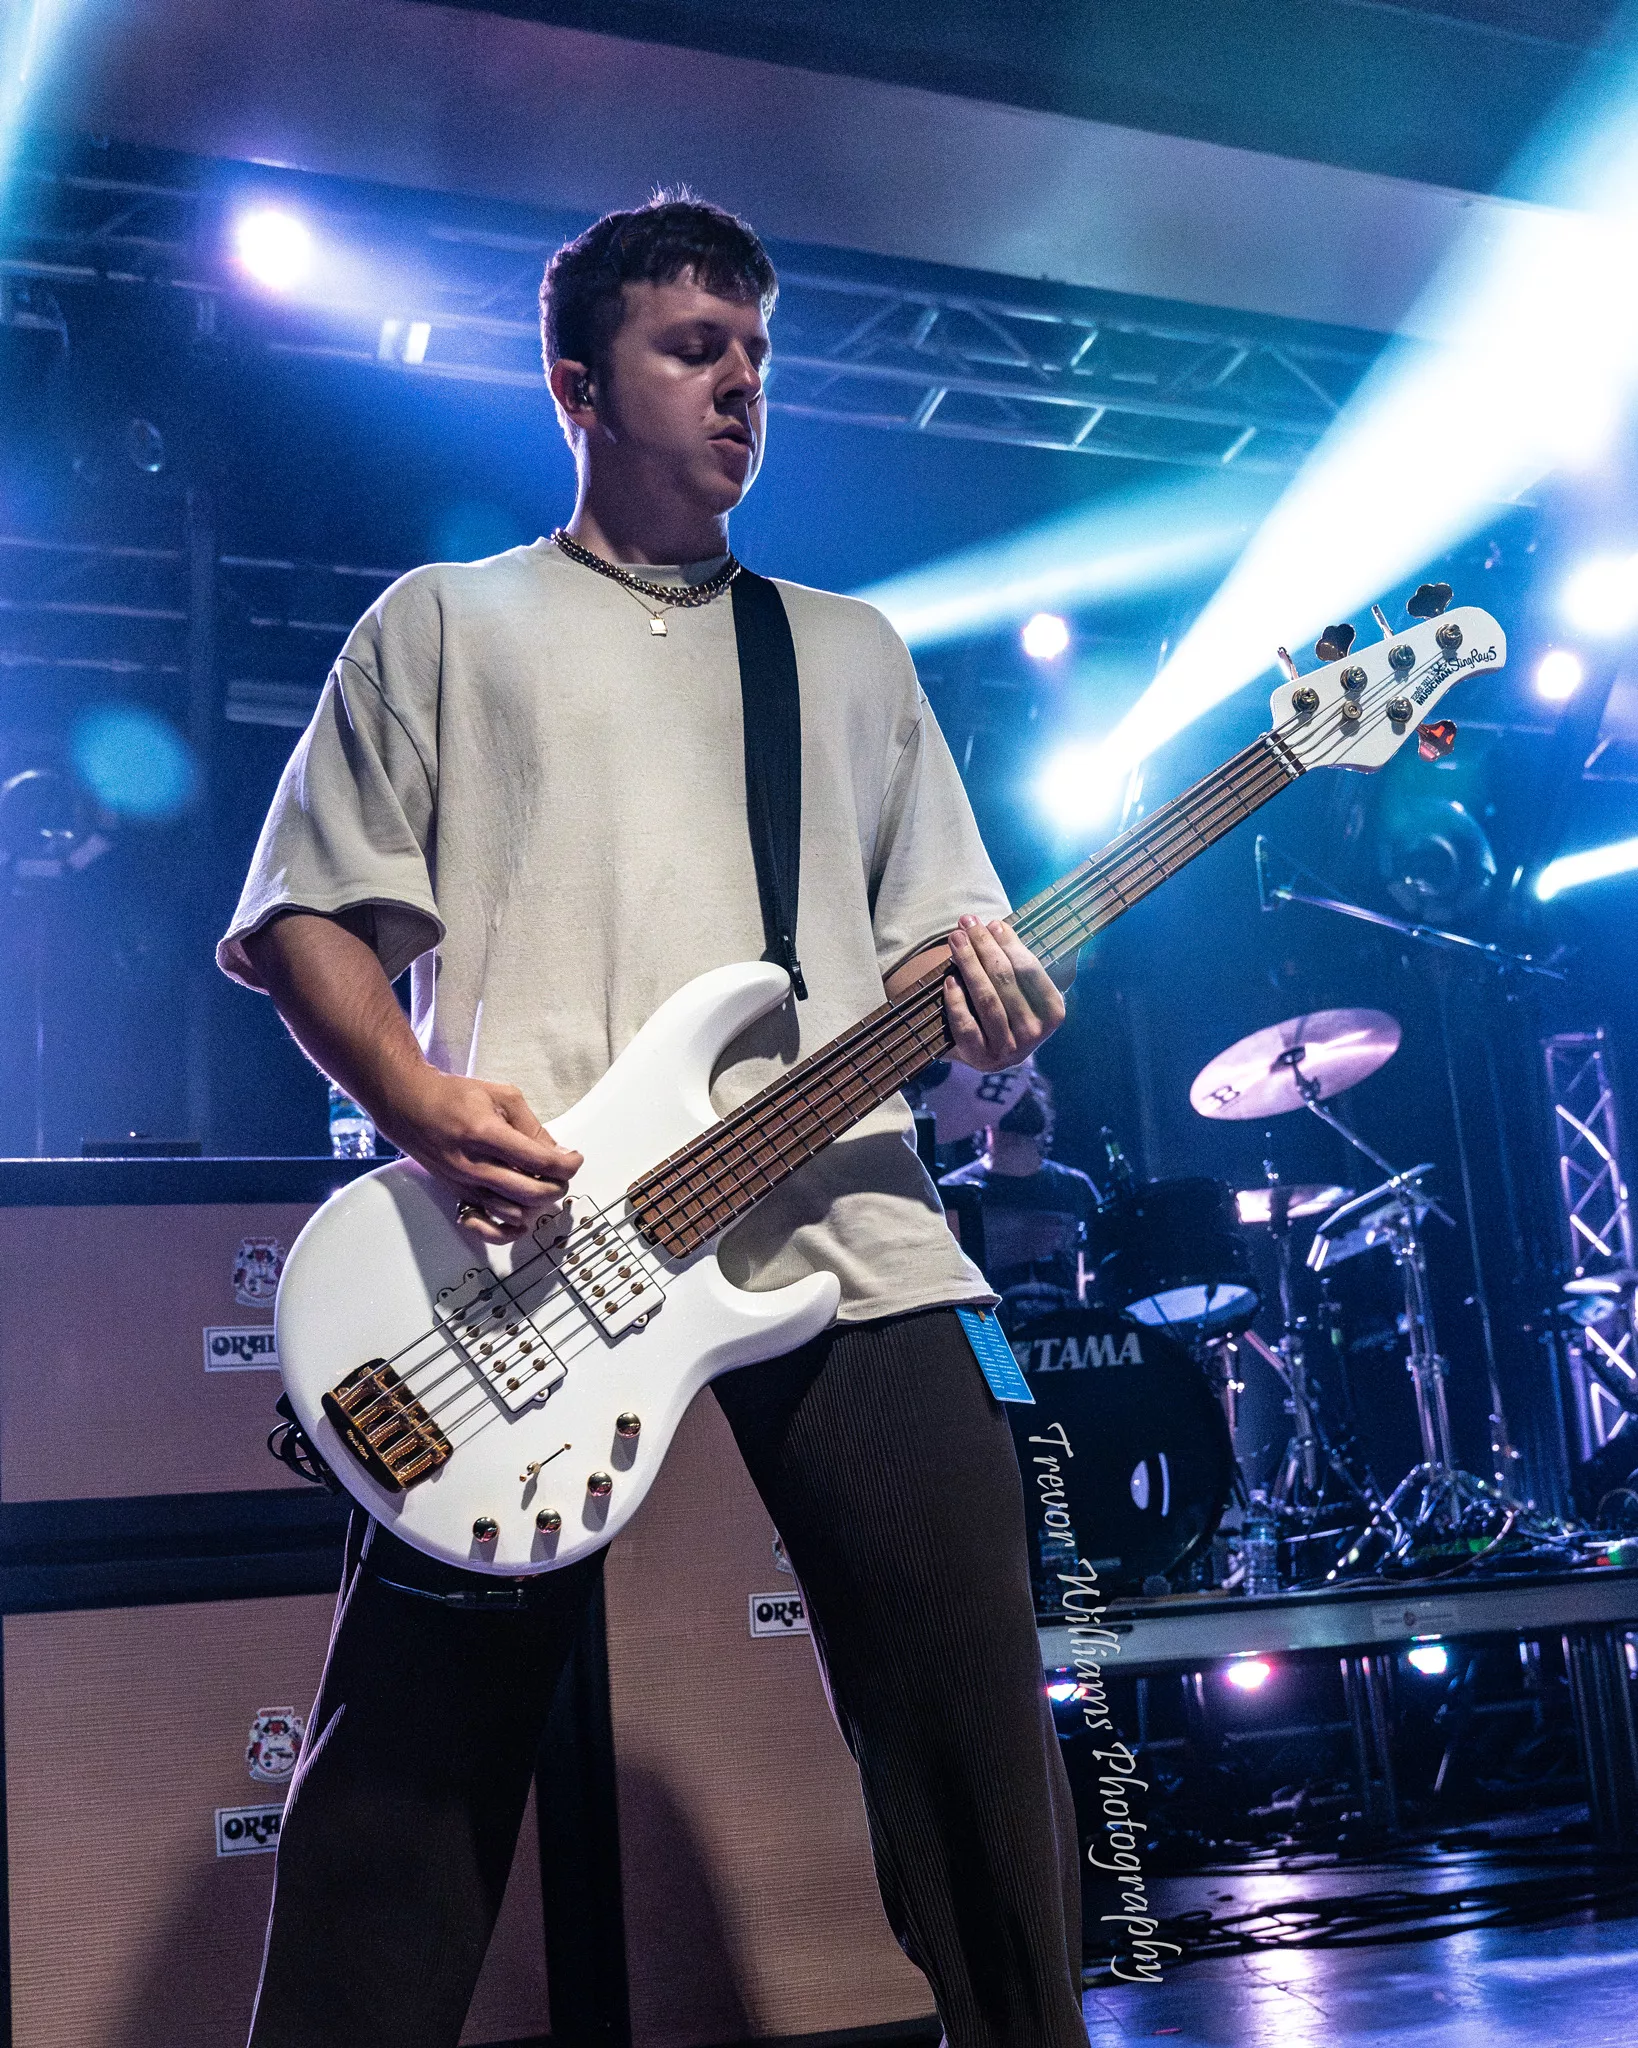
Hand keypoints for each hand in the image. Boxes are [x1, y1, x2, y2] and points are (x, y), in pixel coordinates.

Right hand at [382, 1070, 581, 1245]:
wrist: (409, 1107)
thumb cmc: (453, 1096)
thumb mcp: (500, 1095)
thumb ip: (531, 1125)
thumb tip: (556, 1153)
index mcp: (485, 1133)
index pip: (539, 1160)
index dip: (567, 1163)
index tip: (574, 1159)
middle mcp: (474, 1165)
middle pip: (531, 1192)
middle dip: (558, 1186)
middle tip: (562, 1174)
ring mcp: (464, 1184)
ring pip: (514, 1212)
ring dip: (538, 1205)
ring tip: (543, 1186)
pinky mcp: (458, 1195)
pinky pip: (486, 1227)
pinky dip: (509, 1231)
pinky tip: (522, 1221)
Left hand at [943, 915, 1065, 1072]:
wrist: (991, 1049)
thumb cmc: (1012, 1005)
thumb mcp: (1030, 988)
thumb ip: (1031, 961)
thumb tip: (1021, 926)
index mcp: (1054, 1012)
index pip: (1029, 970)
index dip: (1009, 944)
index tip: (993, 923)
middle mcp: (1034, 1033)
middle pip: (1005, 981)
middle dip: (984, 946)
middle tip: (966, 922)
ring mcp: (1008, 1049)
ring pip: (986, 1000)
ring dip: (968, 964)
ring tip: (956, 939)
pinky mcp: (981, 1059)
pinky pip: (966, 1026)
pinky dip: (957, 1001)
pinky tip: (950, 979)